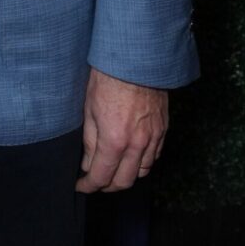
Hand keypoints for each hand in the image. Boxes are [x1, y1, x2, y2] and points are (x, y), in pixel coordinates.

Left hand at [76, 68, 167, 193]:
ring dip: (126, 176)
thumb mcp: (88, 108)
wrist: (136, 59)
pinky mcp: (163, 130)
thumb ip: (89, 141)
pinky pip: (154, 157)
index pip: (101, 176)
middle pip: (124, 181)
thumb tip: (88, 163)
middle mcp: (137, 144)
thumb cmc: (107, 78)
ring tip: (113, 170)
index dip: (89, 185)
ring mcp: (153, 138)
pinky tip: (131, 157)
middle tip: (95, 182)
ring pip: (142, 172)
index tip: (81, 185)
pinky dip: (142, 163)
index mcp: (114, 140)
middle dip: (107, 186)